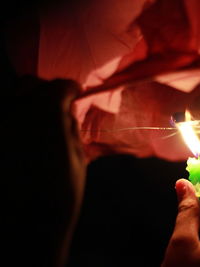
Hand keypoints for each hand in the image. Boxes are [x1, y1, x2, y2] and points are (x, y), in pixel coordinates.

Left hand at [3, 76, 85, 266]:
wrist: (26, 226)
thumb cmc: (60, 193)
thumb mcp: (77, 157)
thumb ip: (71, 127)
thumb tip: (67, 111)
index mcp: (46, 115)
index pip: (59, 86)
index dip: (70, 89)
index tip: (76, 94)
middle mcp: (15, 112)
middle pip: (30, 84)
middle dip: (46, 91)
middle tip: (57, 107)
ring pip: (10, 98)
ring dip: (27, 104)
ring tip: (39, 123)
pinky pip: (2, 119)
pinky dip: (14, 120)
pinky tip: (23, 137)